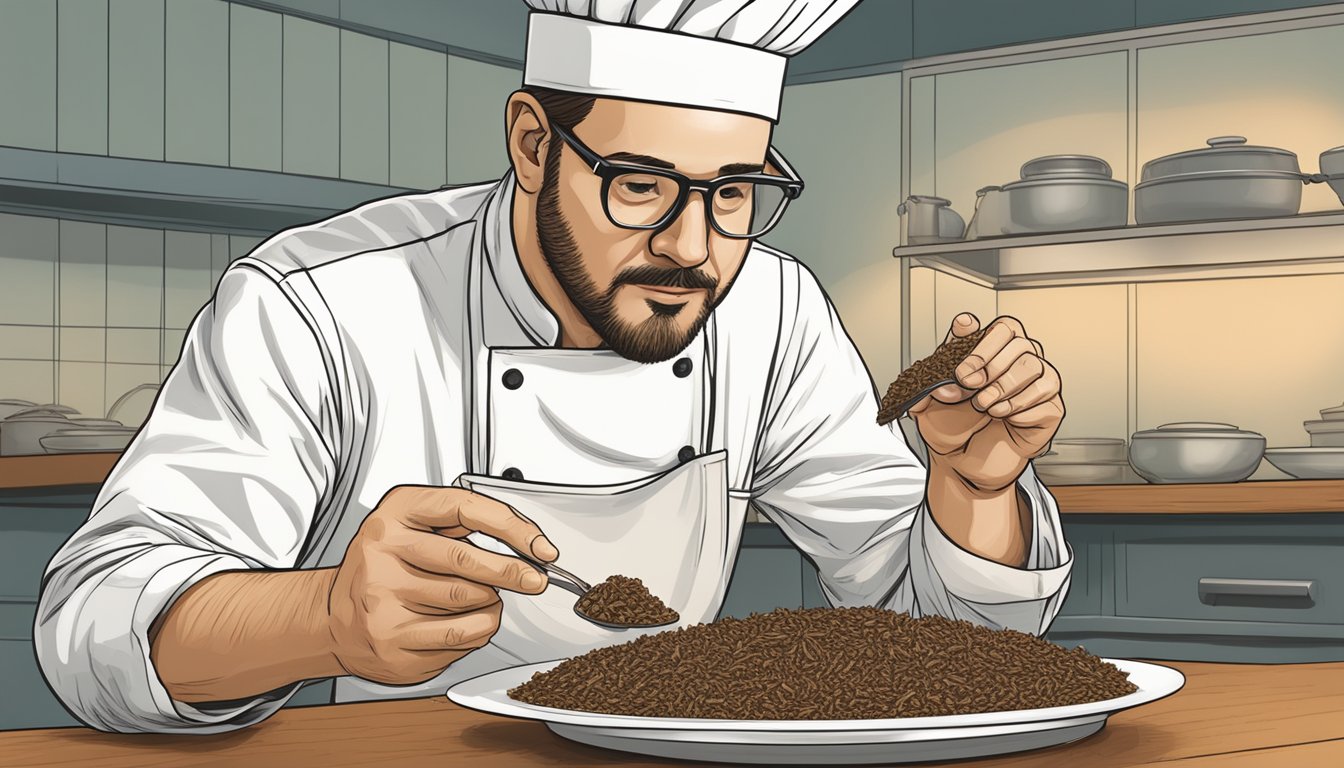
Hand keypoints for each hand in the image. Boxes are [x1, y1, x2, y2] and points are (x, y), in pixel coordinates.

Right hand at [326, 485, 557, 685]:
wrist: (333, 616)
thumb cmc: (384, 567)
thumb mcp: (414, 526)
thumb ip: (464, 524)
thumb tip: (529, 546)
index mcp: (395, 513)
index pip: (465, 508)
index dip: (513, 527)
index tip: (540, 547)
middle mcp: (383, 552)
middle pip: (467, 561)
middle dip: (512, 572)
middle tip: (534, 579)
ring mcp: (384, 599)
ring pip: (468, 601)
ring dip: (491, 603)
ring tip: (485, 600)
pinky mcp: (393, 641)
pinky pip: (459, 637)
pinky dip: (479, 630)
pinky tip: (472, 622)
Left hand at [908, 313, 1064, 491]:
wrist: (964, 464)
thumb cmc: (952, 428)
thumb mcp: (929, 403)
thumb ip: (931, 380)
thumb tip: (949, 362)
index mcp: (993, 353)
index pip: (1002, 328)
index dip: (981, 345)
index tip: (961, 370)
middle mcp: (1018, 363)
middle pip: (1020, 343)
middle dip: (989, 366)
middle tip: (969, 387)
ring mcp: (1038, 384)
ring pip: (1033, 365)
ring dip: (1003, 386)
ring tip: (984, 405)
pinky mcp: (1050, 408)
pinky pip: (1044, 394)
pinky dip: (1018, 406)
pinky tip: (1002, 416)